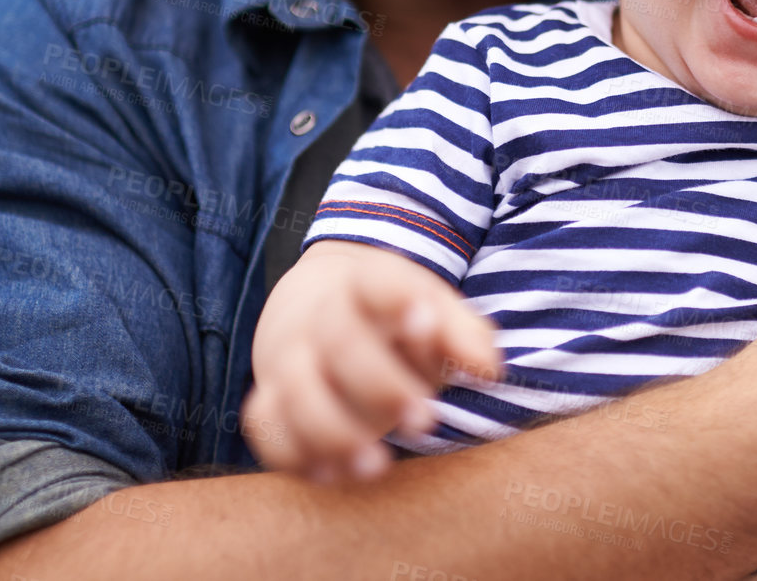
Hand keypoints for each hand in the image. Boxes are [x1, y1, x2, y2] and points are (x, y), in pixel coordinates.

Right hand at [243, 240, 501, 481]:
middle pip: (340, 344)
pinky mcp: (269, 396)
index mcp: (368, 285)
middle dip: (381, 387)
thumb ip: (464, 336)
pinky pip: (267, 427)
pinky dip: (295, 454)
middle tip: (426, 421)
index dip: (397, 299)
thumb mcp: (434, 311)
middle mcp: (322, 317)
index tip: (425, 321)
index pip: (376, 282)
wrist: (321, 303)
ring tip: (378, 465)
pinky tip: (335, 475)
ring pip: (296, 392)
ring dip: (335, 434)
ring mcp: (290, 357)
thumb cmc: (396, 319)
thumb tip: (489, 371)